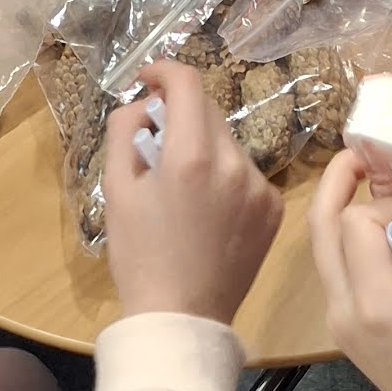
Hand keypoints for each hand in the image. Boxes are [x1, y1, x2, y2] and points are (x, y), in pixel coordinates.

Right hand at [105, 61, 282, 323]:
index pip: (188, 83)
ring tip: (184, 190)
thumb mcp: (116, 190)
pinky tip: (210, 212)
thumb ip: (125, 130)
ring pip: (228, 142)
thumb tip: (146, 104)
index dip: (165, 71)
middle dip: (181, 115)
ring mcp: (260, 186)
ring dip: (205, 148)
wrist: (181, 319)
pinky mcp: (275, 207)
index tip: (148, 81)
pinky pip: (247, 173)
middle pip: (209, 111)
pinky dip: (227, 177)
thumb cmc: (139, 256)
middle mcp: (234, 163)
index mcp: (191, 156)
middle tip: (156, 145)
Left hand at [310, 149, 391, 390]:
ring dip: (353, 214)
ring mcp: (339, 321)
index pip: (359, 220)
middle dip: (342, 182)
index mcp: (376, 304)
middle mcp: (343, 310)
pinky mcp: (344, 328)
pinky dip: (360, 243)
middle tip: (370, 155)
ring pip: (324, 245)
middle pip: (321, 225)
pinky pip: (337, 267)